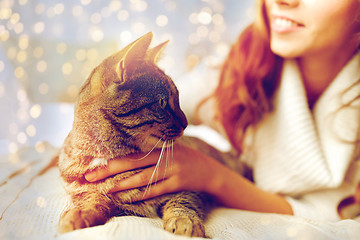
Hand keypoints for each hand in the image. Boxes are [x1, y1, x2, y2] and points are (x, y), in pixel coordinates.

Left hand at [85, 141, 224, 200]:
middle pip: (132, 164)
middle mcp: (164, 157)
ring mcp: (171, 170)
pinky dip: (141, 194)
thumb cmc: (185, 159)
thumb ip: (151, 152)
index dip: (111, 161)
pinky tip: (128, 198)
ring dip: (122, 184)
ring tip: (106, 189)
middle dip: (109, 171)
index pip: (131, 154)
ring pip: (143, 178)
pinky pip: (156, 190)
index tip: (93, 166)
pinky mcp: (178, 183)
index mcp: (160, 147)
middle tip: (89, 177)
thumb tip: (124, 159)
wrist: (209, 170)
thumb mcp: (170, 150)